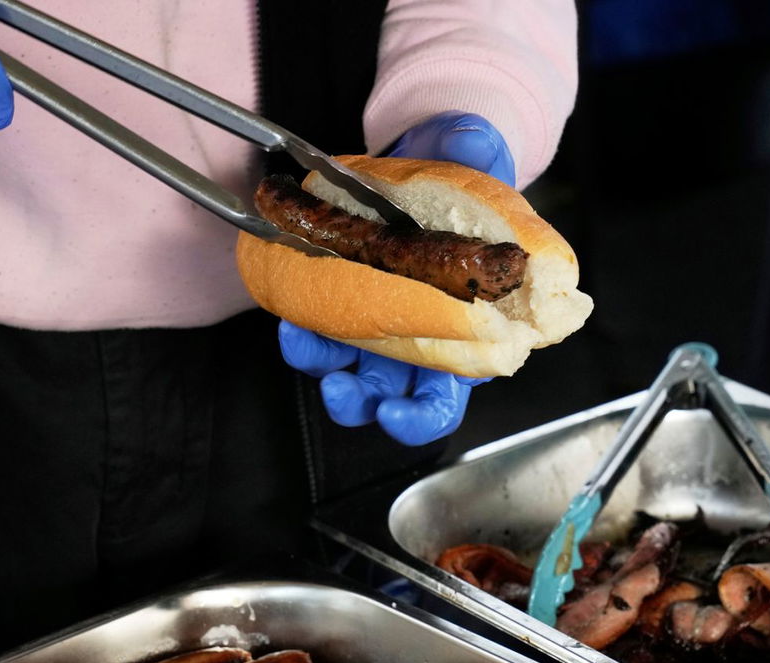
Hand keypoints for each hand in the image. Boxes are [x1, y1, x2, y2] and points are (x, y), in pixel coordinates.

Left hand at [279, 111, 515, 446]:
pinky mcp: (343, 309)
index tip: (397, 414)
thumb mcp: (477, 156)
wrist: (424, 165)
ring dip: (326, 374)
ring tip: (304, 345)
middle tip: (342, 389)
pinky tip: (291, 319)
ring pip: (354, 378)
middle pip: (397, 401)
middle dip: (364, 404)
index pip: (452, 391)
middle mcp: (423, 341)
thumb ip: (478, 148)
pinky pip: (320, 339)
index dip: (424, 414)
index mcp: (469, 327)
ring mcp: (381, 330)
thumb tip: (475, 141)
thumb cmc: (465, 178)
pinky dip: (302, 338)